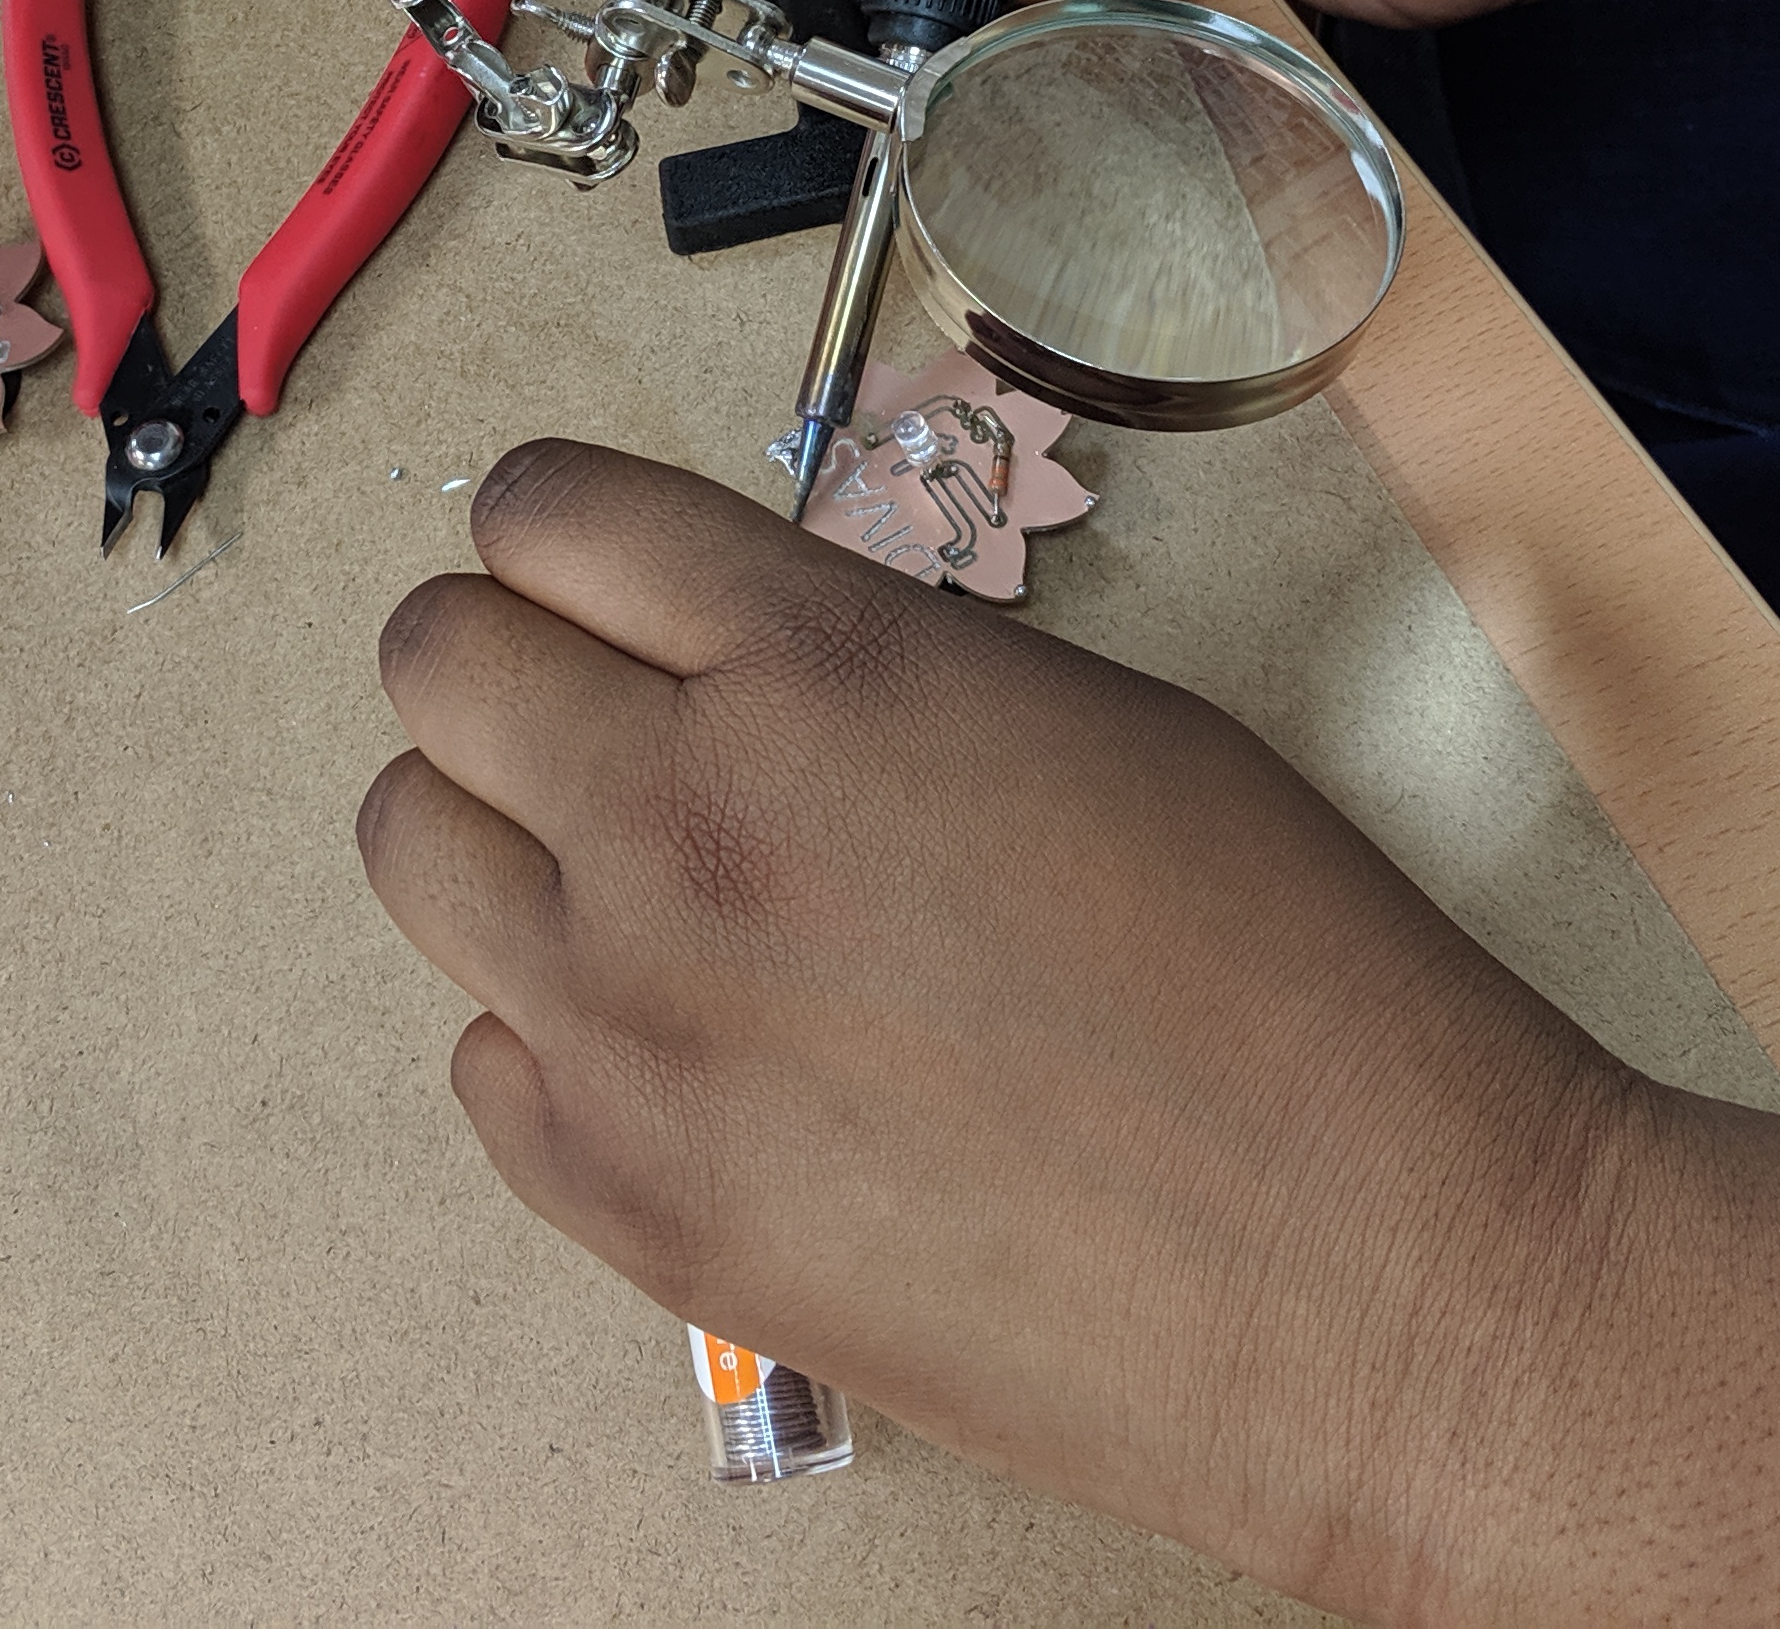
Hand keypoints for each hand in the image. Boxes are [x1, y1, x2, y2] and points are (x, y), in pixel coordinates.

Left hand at [356, 441, 1652, 1612]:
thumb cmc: (1283, 986)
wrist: (1368, 1269)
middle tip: (585, 703)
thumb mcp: (1079, 715)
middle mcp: (690, 820)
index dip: (559, 529)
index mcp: (823, 666)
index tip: (580, 562)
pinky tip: (685, 1047)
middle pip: (432, 657)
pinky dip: (554, 1035)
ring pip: (411, 843)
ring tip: (622, 873)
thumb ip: (856, 665)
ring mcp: (636, 1022)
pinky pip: (483, 1058)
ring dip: (498, 831)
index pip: (547, 510)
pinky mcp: (630, 1201)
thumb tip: (726, 653)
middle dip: (502, 656)